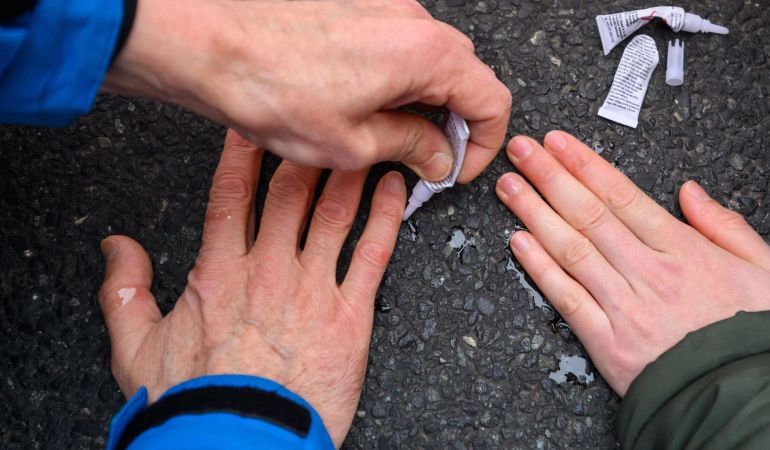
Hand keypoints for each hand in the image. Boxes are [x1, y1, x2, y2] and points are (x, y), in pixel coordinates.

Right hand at [97, 130, 405, 445]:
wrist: (238, 442)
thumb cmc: (193, 401)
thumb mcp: (136, 346)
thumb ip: (124, 289)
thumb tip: (117, 247)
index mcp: (220, 271)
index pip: (231, 194)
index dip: (243, 153)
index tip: (254, 124)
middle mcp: (269, 269)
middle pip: (290, 192)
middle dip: (306, 150)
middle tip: (322, 118)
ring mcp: (311, 289)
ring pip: (335, 213)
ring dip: (350, 172)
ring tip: (366, 140)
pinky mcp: (348, 316)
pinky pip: (373, 255)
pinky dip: (387, 218)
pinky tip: (396, 191)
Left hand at [103, 0, 510, 182]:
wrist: (210, 45)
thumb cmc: (271, 89)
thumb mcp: (353, 145)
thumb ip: (411, 148)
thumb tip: (439, 157)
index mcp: (426, 54)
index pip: (492, 100)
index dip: (483, 144)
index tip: (455, 168)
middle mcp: (413, 20)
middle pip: (467, 74)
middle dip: (456, 122)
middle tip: (427, 158)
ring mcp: (385, 6)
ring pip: (432, 58)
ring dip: (426, 99)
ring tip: (390, 134)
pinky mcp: (358, 5)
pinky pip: (399, 42)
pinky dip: (399, 76)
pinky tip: (364, 103)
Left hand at [496, 131, 769, 395]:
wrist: (755, 401)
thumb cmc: (767, 339)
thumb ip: (729, 226)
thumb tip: (691, 191)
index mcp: (685, 251)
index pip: (622, 196)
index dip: (585, 165)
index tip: (558, 143)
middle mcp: (648, 273)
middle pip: (588, 214)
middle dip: (550, 177)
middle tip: (522, 150)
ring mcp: (625, 308)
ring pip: (571, 249)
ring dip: (535, 213)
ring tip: (509, 186)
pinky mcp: (609, 345)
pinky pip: (567, 300)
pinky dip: (540, 269)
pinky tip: (519, 243)